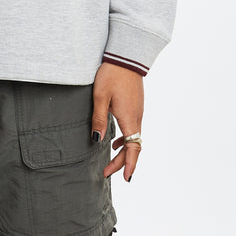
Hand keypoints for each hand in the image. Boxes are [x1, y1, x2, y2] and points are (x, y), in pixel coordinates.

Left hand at [91, 62, 143, 181]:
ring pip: (134, 137)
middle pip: (134, 146)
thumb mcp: (100, 97)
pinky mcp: (135, 105)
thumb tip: (97, 140)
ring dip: (124, 150)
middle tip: (108, 172)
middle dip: (123, 162)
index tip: (125, 179)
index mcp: (129, 118)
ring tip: (111, 159)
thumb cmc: (111, 74)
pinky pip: (132, 128)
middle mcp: (137, 117)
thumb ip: (99, 119)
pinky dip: (125, 138)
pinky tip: (115, 139)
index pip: (133, 149)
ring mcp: (138, 111)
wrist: (125, 56)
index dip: (129, 165)